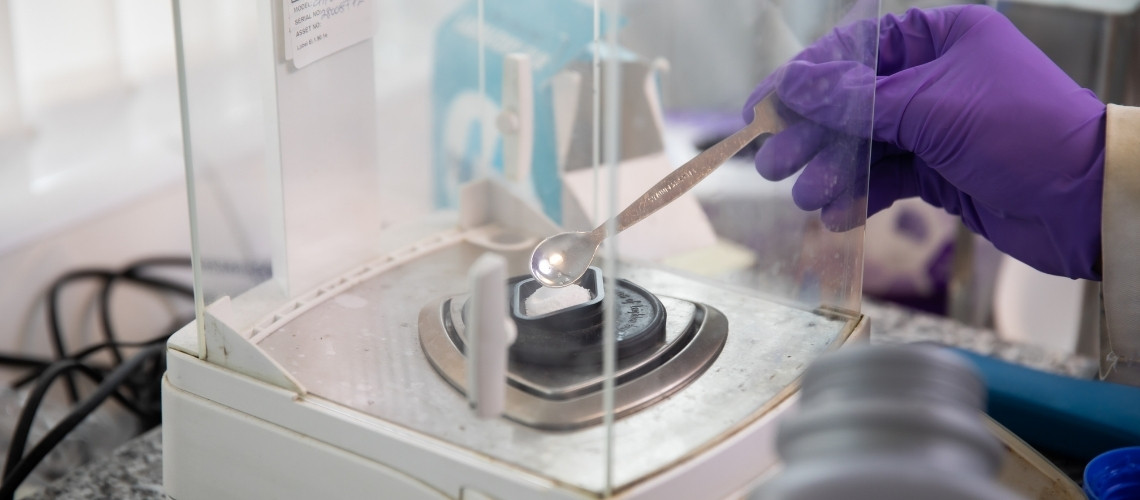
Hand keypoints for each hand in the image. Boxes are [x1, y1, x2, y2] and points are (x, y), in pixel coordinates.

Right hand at [744, 6, 1104, 279]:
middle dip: (811, 133)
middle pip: (851, 101)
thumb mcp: (932, 107)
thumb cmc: (1022, 132)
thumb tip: (794, 85)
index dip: (804, 79)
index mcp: (939, 38)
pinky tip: (836, 214)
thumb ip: (857, 100)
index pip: (854, 50)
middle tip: (773, 162)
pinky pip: (885, 178)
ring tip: (804, 195)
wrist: (1085, 203)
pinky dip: (859, 195)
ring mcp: (935, 126)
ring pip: (864, 145)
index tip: (763, 106)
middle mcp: (933, 77)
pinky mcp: (939, 171)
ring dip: (831, 170)